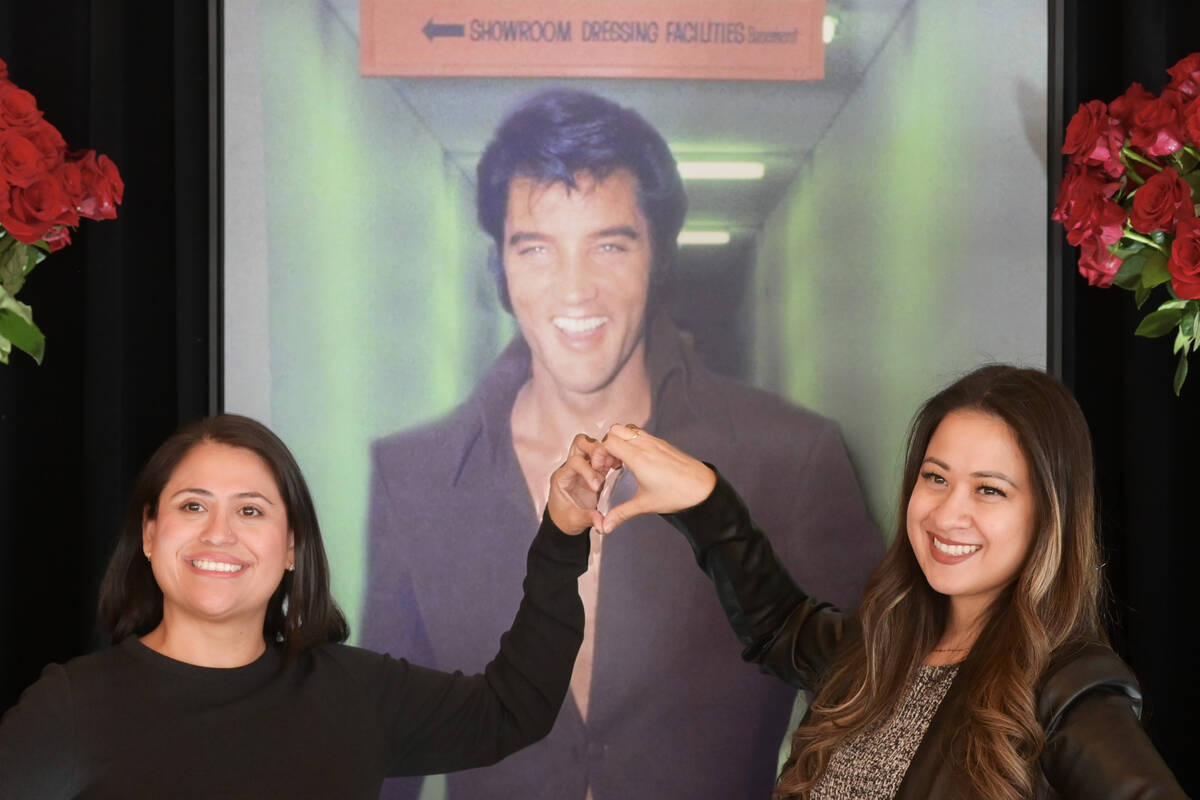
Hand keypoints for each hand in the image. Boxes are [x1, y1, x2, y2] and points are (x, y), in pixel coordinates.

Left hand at [546, 433, 622, 534]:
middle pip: (580, 444)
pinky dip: (611, 457)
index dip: (588, 471)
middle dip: (595, 449)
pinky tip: (618, 465)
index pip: (574, 462)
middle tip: (605, 463)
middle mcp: (571, 468)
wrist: (565, 522)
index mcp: (562, 477)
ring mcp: (584, 468)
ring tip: (614, 464)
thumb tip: (602, 523)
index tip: (597, 487)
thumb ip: (589, 519)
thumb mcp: (575, 521)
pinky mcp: (595, 471)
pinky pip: (603, 457)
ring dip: (604, 452)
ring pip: (592, 446)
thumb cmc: (564, 519)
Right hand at [595, 424, 715, 533]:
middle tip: (609, 464)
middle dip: (607, 444)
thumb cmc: (678, 494)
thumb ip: (621, 513)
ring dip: (620, 441)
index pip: (609, 442)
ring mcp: (655, 442)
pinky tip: (636, 462)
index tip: (601, 468)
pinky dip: (632, 442)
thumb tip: (605, 527)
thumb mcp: (645, 505)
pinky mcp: (662, 444)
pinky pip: (641, 434)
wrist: (704, 488)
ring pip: (628, 429)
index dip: (599, 454)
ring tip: (621, 463)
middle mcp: (646, 445)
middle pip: (615, 430)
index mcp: (639, 458)